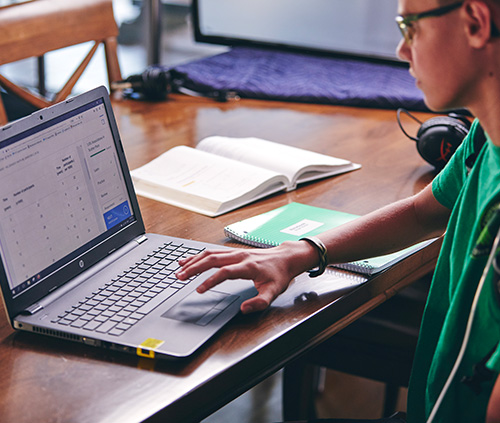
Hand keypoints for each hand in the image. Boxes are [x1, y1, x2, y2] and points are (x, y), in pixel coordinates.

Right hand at [176, 241, 313, 313]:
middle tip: (180, 277)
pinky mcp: (233, 252)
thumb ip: (259, 302)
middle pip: (212, 259)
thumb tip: (243, 309)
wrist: (285, 258)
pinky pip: (212, 251)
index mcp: (248, 266)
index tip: (198, 290)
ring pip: (210, 253)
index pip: (224, 272)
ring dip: (193, 261)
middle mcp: (239, 257)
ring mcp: (235, 253)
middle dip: (194, 268)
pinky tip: (188, 259)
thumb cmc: (279, 275)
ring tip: (179, 269)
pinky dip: (198, 255)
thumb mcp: (273, 292)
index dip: (210, 280)